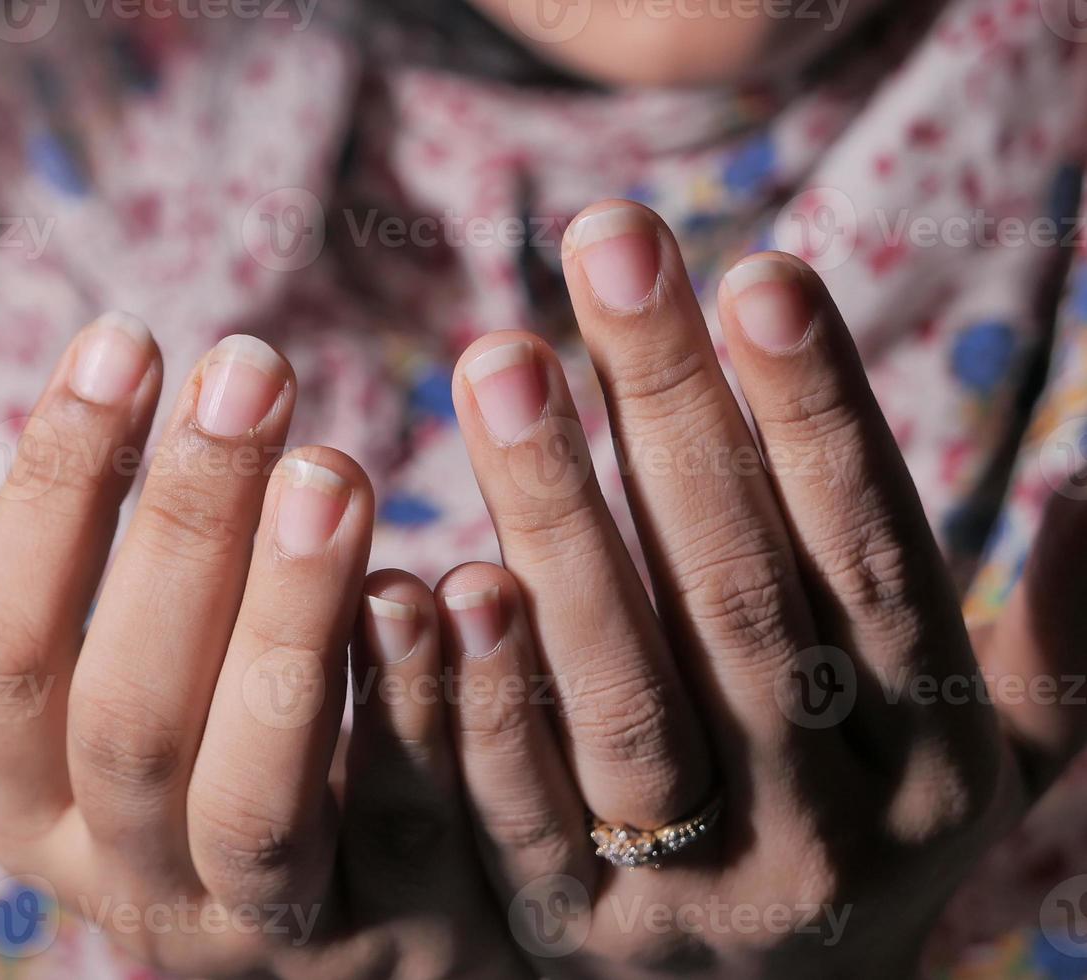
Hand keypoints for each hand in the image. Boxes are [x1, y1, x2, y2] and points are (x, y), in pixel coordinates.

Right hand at [0, 318, 528, 977]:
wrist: (326, 929)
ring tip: (334, 465)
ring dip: (289, 622)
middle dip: (180, 534)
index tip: (124, 338)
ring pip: (255, 792)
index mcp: (26, 805)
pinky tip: (448, 583)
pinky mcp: (389, 929)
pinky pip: (406, 825)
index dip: (51, 495)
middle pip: (126, 714)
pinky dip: (422, 704)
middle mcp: (123, 881)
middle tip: (250, 367)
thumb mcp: (51, 706)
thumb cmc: (171, 760)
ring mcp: (256, 923)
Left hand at [421, 201, 1086, 975]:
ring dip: (559, 519)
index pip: (872, 558)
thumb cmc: (864, 838)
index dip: (819, 410)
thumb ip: (1051, 653)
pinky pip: (514, 806)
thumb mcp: (983, 766)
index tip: (755, 267)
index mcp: (937, 761)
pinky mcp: (569, 937)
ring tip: (499, 361)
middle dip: (674, 408)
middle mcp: (830, 829)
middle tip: (605, 243)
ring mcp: (695, 894)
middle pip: (742, 595)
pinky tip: (429, 574)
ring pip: (625, 693)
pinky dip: (473, 694)